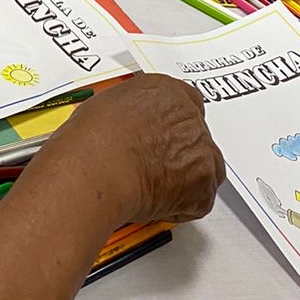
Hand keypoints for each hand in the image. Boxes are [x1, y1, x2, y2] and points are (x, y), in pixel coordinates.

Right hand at [62, 76, 222, 225]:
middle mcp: (188, 116)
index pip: (187, 103)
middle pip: (198, 136)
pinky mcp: (203, 184)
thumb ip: (131, 112)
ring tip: (157, 189)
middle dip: (182, 153)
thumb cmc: (93, 140)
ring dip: (188, 179)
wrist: (97, 167)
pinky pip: (201, 199)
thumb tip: (125, 127)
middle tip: (157, 168)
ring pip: (206, 167)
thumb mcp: (107, 105)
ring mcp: (200, 150)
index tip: (166, 138)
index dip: (175, 126)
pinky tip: (159, 203)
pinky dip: (184, 206)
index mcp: (167, 92)